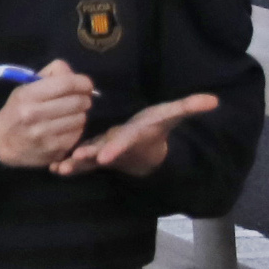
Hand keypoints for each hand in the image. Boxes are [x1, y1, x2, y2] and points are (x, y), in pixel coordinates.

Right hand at [0, 66, 98, 169]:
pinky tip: (67, 127)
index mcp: (26, 95)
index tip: (86, 84)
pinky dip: (76, 128)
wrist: (0, 142)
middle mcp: (34, 114)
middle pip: (78, 101)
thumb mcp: (25, 88)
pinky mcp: (54, 149)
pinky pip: (78, 133)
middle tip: (81, 99)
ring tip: (70, 114)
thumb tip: (75, 75)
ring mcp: (44, 134)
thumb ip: (50, 76)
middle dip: (84, 98)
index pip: (66, 84)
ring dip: (80, 114)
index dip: (82, 82)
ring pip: (81, 118)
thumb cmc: (16, 110)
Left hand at [55, 90, 222, 178]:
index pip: (126, 141)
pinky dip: (68, 166)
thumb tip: (215, 100)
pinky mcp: (94, 157)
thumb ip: (188, 107)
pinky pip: (81, 164)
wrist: (147, 151)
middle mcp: (118, 146)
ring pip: (89, 161)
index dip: (117, 148)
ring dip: (76, 164)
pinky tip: (53, 168)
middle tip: (77, 158)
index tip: (105, 156)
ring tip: (60, 167)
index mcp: (134, 135)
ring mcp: (106, 153)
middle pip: (104, 152)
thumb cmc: (155, 129)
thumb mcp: (171, 115)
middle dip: (91, 156)